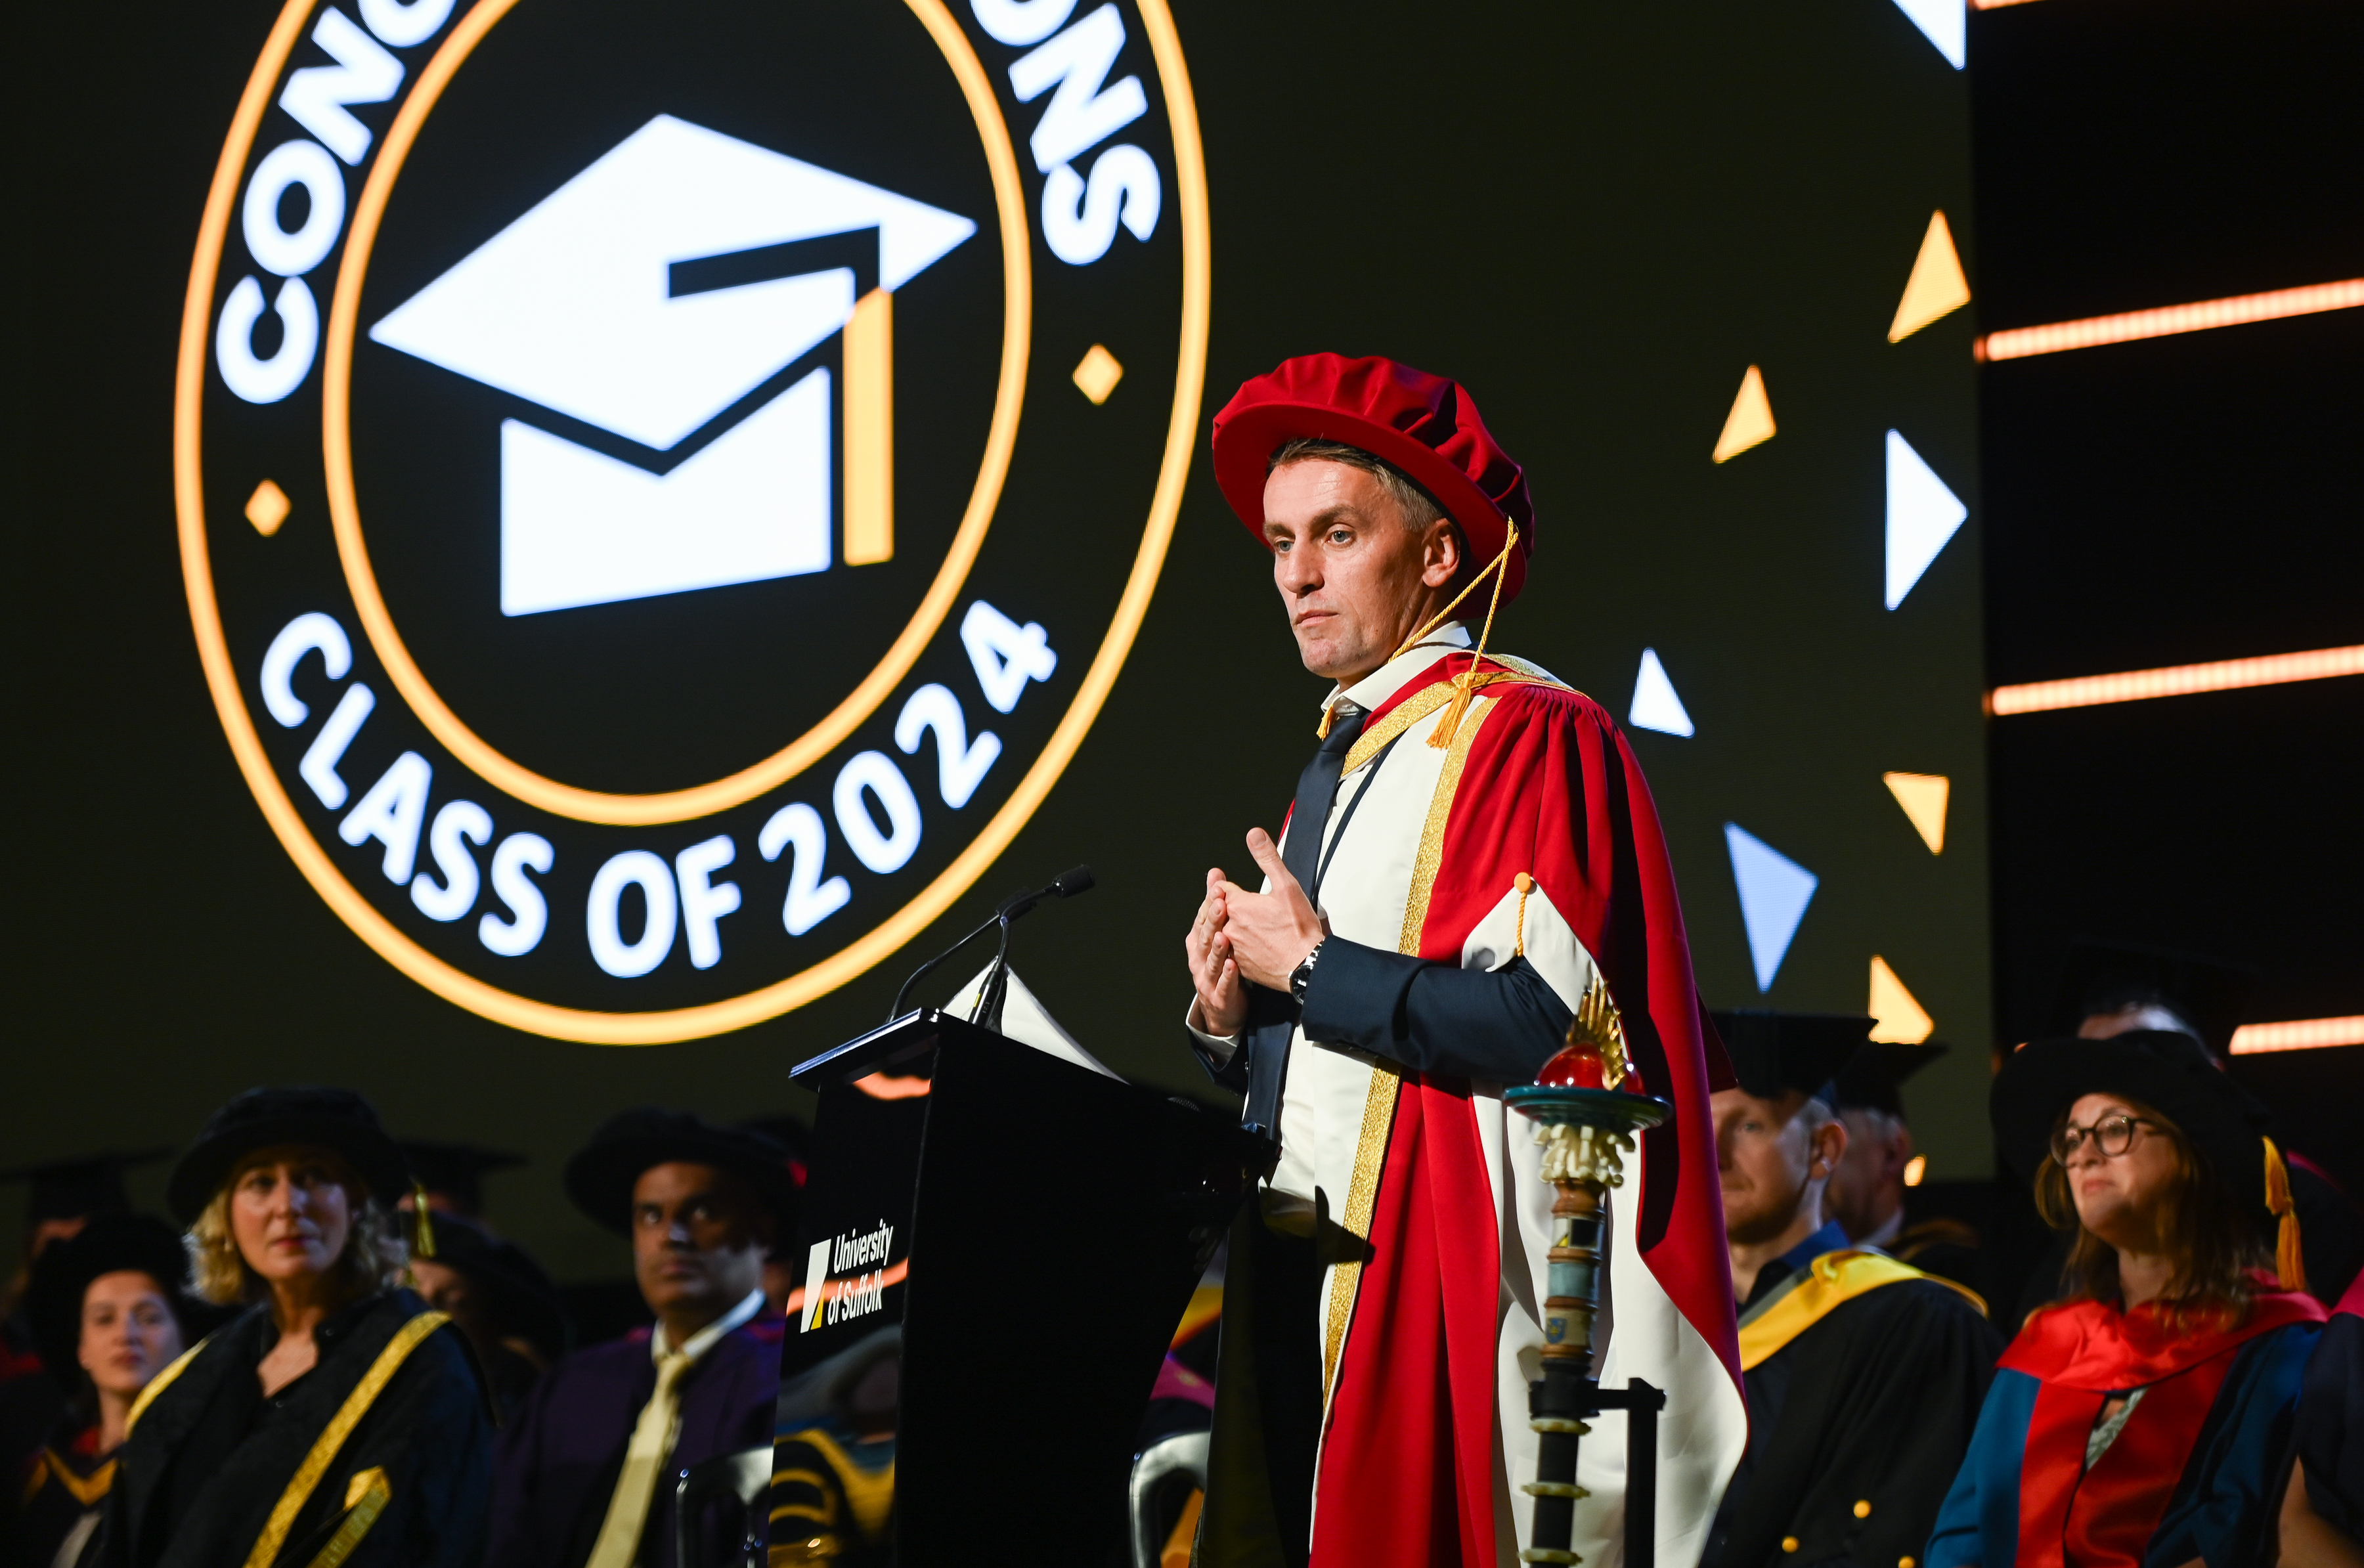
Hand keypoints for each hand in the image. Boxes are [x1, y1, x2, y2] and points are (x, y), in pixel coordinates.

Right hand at [1185, 867, 1246, 1036]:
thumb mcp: (1217, 932)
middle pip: (1204, 936)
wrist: (1224, 1007)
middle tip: (1220, 903)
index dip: (1208, 902)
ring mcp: (1207, 977)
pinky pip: (1223, 984)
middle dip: (1211, 919)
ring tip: (1224, 934)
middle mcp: (1199, 958)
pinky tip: (1233, 964)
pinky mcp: (1219, 995)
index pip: (1201, 918)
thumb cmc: (1223, 964)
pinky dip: (1227, 974)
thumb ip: (1216, 903)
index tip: (1218, 886)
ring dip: (1217, 947)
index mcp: (1198, 941)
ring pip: (1211, 960)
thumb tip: (1215, 873)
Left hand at [1218, 828, 1327, 991]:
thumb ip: (1267, 857)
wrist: (1305, 965)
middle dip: (1224, 905)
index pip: (1220, 889)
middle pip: (1217, 910)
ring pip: (1222, 932)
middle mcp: (1230, 926)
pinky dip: (1235, 948)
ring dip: (1228, 927)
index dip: (1226, 886)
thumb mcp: (1286, 885)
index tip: (1229, 887)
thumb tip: (1255, 836)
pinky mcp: (1238, 966)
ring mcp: (1232, 948)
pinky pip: (1229, 953)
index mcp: (1238, 905)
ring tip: (1242, 926)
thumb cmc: (1298, 930)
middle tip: (1235, 906)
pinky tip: (1247, 946)